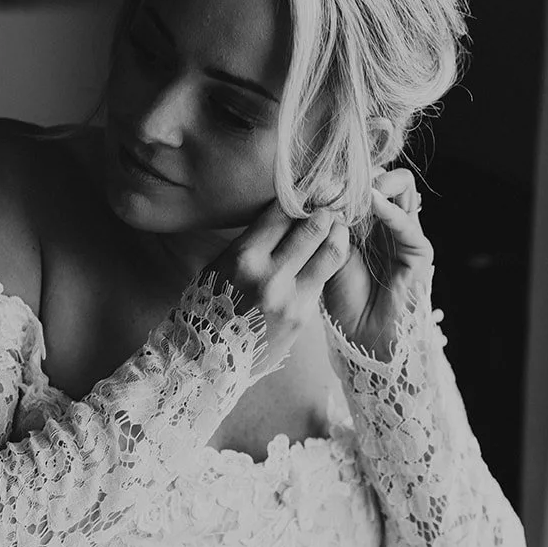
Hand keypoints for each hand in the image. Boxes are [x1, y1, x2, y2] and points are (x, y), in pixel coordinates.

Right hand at [202, 202, 352, 375]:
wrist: (208, 359)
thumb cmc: (210, 306)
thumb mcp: (221, 265)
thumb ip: (253, 241)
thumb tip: (285, 211)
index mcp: (243, 257)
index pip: (282, 212)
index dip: (300, 195)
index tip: (310, 187)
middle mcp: (268, 275)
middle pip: (313, 227)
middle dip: (326, 209)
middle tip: (333, 199)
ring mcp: (289, 298)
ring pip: (331, 251)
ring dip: (339, 232)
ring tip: (339, 223)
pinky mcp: (302, 317)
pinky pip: (325, 278)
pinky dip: (332, 260)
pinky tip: (333, 251)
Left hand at [322, 168, 433, 359]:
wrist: (362, 337)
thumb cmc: (343, 298)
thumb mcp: (328, 252)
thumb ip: (328, 223)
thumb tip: (318, 187)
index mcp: (368, 218)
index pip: (363, 179)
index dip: (343, 174)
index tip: (319, 175)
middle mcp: (389, 220)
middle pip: (385, 176)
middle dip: (361, 171)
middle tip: (338, 176)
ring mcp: (406, 233)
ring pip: (402, 187)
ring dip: (378, 181)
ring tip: (356, 185)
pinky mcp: (419, 251)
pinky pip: (407, 222)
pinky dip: (389, 208)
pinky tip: (371, 200)